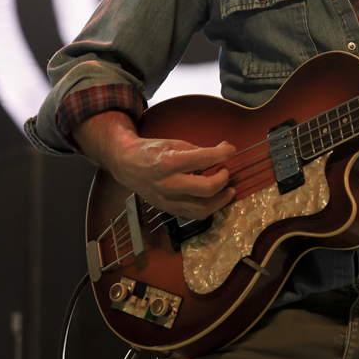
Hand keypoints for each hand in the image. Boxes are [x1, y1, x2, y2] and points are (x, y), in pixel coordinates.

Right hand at [72, 111, 235, 219]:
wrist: (127, 164)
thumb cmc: (152, 152)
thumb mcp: (175, 143)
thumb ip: (201, 150)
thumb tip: (225, 150)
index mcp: (169, 163)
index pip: (204, 159)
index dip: (224, 154)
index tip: (231, 150)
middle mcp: (168, 184)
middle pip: (207, 189)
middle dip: (223, 179)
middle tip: (226, 171)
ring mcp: (168, 200)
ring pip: (202, 208)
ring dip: (221, 200)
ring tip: (228, 190)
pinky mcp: (168, 209)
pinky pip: (193, 214)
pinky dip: (208, 207)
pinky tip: (213, 198)